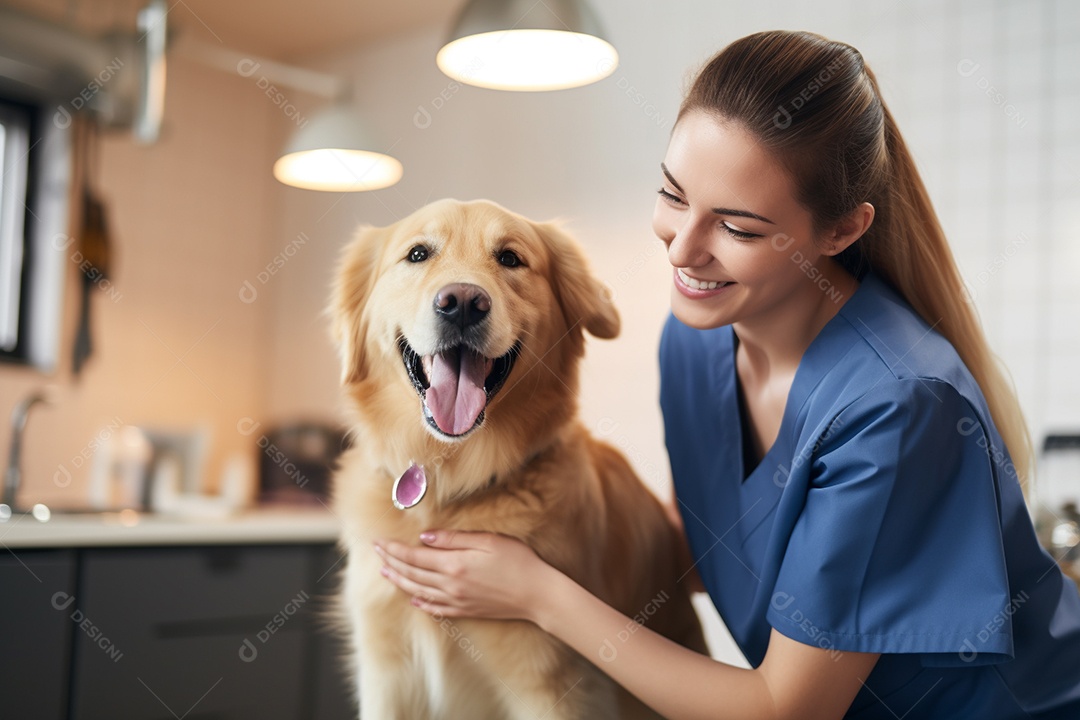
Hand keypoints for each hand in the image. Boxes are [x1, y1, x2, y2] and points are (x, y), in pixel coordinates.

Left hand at [375, 531, 554, 622]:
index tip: (379, 542)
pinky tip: (414, 599)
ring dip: (400, 581)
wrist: (536, 594)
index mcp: (453, 565)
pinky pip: (436, 609)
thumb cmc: (517, 561)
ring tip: (386, 574)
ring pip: (419, 591)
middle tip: (376, 554)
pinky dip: (421, 603)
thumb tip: (426, 537)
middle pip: (412, 574)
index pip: (414, 557)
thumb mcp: (488, 541)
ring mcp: (456, 601)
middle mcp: (450, 585)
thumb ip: (454, 539)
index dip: (394, 549)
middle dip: (391, 562)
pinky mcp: (465, 611)